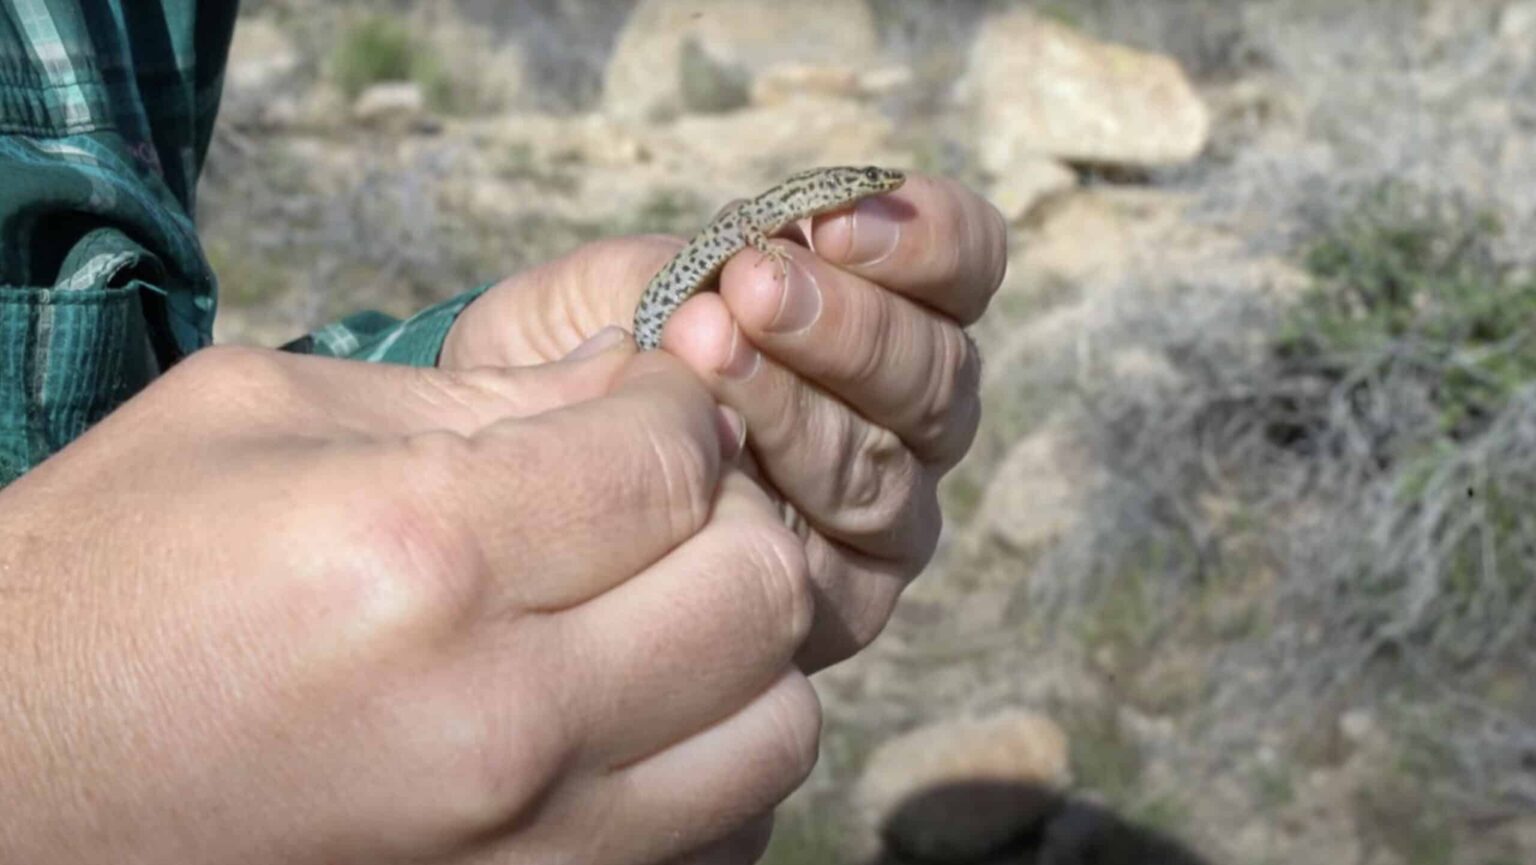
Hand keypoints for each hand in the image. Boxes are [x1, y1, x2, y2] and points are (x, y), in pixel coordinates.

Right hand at [0, 344, 816, 863]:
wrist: (6, 803)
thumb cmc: (101, 592)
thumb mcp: (256, 423)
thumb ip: (475, 392)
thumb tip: (630, 374)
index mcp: (422, 556)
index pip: (675, 457)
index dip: (679, 406)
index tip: (643, 405)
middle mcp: (501, 720)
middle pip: (761, 590)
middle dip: (730, 516)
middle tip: (657, 499)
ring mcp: (530, 853)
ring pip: (775, 729)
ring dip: (738, 650)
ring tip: (650, 612)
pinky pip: (718, 834)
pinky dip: (705, 765)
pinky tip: (625, 720)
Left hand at [445, 173, 1005, 670]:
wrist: (513, 482)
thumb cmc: (576, 361)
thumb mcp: (599, 291)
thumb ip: (670, 272)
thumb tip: (727, 288)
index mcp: (889, 313)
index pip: (966, 264)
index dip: (924, 239)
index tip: (829, 223)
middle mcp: (908, 418)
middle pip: (938, 372)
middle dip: (848, 326)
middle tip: (752, 291)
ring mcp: (884, 515)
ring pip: (888, 467)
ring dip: (798, 410)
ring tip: (701, 358)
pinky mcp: (843, 605)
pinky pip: (844, 571)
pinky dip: (780, 521)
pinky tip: (709, 480)